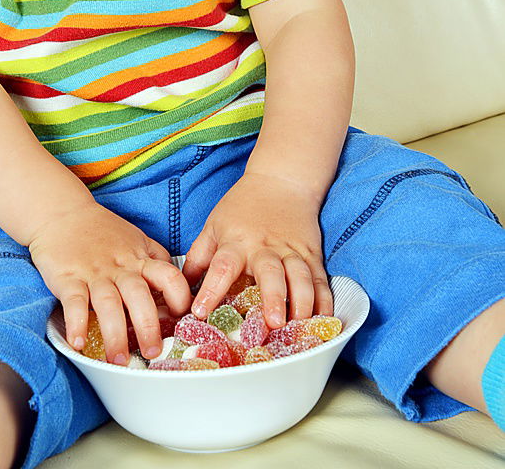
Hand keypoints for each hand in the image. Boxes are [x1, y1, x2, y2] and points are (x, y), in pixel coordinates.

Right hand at [28, 201, 191, 364]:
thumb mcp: (136, 239)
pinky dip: (76, 323)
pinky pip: (75, 302)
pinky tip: (78, 342)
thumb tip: (174, 289)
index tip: (182, 321)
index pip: (169, 276)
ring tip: (118, 360)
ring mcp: (94, 272)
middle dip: (148, 327)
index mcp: (140, 258)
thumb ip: (154, 261)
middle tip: (153, 353)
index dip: (179, 298)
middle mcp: (120, 267)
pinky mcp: (68, 277)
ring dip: (115, 334)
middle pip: (140, 296)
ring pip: (109, 303)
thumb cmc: (102, 230)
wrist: (63, 213)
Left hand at [181, 171, 332, 329]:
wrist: (281, 180)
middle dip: (273, 298)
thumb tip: (180, 288)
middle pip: (270, 273)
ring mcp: (292, 251)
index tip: (200, 313)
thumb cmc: (243, 206)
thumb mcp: (214, 225)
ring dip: (302, 301)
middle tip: (273, 323)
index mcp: (236, 243)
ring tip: (301, 324)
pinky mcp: (312, 254)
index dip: (210, 290)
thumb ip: (198, 256)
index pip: (221, 267)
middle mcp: (265, 248)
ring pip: (301, 277)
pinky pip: (321, 279)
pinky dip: (325, 300)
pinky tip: (325, 318)